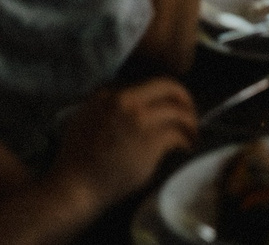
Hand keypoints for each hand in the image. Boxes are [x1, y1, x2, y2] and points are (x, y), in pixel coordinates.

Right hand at [49, 79, 197, 212]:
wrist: (77, 185)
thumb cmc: (76, 156)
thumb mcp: (84, 116)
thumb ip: (104, 101)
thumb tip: (120, 93)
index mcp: (114, 95)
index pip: (153, 83)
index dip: (168, 92)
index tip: (174, 103)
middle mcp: (130, 103)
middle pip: (170, 88)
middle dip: (186, 99)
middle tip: (191, 114)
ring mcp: (142, 122)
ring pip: (179, 113)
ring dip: (190, 123)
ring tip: (192, 134)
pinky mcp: (151, 144)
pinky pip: (178, 136)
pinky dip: (186, 140)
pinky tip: (186, 147)